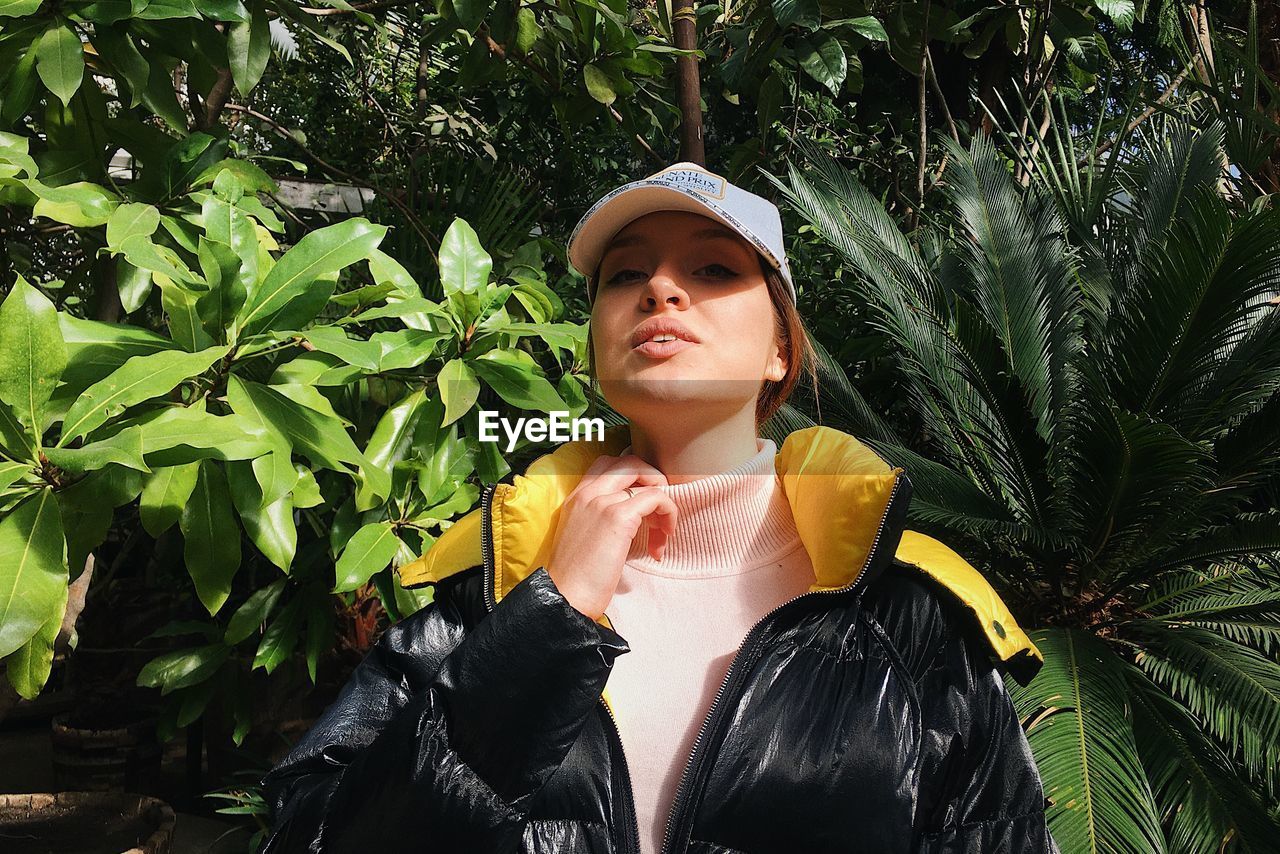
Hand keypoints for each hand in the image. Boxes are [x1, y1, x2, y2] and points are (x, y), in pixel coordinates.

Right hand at [545, 454, 677, 619]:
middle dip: (652, 478)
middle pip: (629, 461)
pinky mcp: (618, 518)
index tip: (644, 504)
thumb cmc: (575, 579)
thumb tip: (633, 521)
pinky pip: (656, 497)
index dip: (633, 476)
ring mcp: (601, 502)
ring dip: (663, 500)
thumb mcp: (583, 540)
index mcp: (576, 498)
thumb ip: (600, 522)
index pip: (607, 465)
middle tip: (658, 510)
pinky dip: (668, 512)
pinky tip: (663, 539)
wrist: (564, 598)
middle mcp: (587, 494)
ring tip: (663, 531)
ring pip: (645, 477)